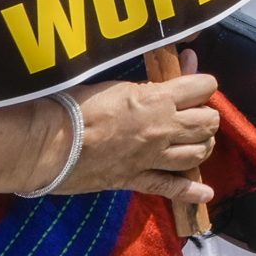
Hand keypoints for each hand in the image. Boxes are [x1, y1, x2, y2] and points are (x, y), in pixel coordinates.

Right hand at [37, 68, 221, 202]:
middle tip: (193, 114)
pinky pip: (171, 189)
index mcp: (157, 99)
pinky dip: (191, 193)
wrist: (47, 143)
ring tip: (194, 142)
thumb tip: (180, 61)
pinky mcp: (135, 180)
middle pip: (208, 123)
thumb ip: (151, 80)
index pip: (204, 87)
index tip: (194, 87)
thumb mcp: (116, 84)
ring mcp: (151, 158)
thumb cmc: (76, 106)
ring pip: (198, 154)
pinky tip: (205, 194)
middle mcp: (162, 129)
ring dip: (202, 147)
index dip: (203, 85)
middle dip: (206, 116)